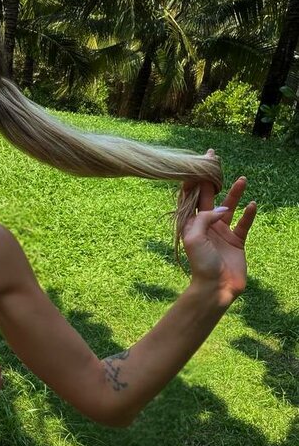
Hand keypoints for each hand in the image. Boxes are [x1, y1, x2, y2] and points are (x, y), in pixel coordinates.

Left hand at [183, 149, 256, 302]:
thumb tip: (222, 208)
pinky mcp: (236, 241)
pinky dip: (249, 214)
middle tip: (215, 159)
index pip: (192, 197)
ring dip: (235, 193)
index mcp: (192, 223)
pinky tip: (253, 204)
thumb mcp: (195, 237)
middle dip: (212, 178)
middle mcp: (206, 225)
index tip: (198, 162)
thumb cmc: (201, 263)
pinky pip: (244, 223)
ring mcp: (221, 232)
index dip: (195, 179)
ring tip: (242, 179)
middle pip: (209, 196)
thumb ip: (205, 218)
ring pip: (229, 207)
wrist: (216, 287)